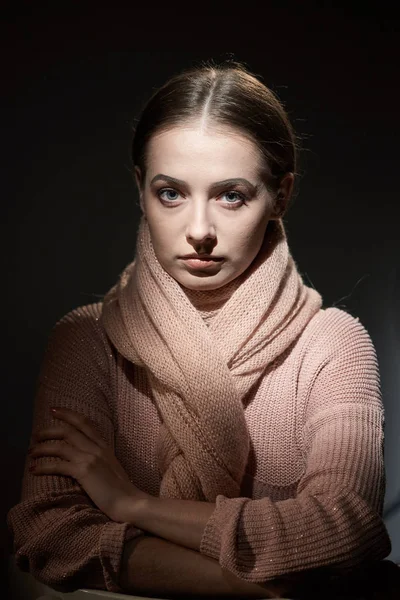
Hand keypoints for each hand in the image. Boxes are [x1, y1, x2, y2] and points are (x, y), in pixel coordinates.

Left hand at [28, 407, 149, 522]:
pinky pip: (58, 465)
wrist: (130, 502)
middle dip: (49, 430)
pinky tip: (33, 469)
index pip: (85, 423)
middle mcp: (97, 448)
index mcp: (104, 446)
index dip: (68, 414)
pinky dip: (43, 466)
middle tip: (35, 434)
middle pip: (69, 431)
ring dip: (42, 448)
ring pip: (60, 446)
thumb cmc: (122, 491)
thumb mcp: (112, 467)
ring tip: (31, 452)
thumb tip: (85, 459)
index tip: (54, 410)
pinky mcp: (83, 472)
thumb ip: (100, 459)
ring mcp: (90, 458)